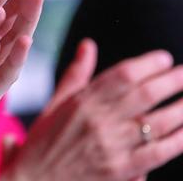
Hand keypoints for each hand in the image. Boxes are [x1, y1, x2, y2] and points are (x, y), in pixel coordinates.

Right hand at [2, 39, 182, 180]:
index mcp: (82, 101)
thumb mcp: (55, 104)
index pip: (122, 75)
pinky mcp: (121, 170)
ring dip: (180, 108)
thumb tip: (88, 45)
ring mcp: (112, 146)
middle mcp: (99, 120)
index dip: (147, 64)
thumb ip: (76, 74)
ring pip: (157, 122)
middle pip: (145, 94)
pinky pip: (158, 152)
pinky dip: (177, 139)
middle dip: (171, 80)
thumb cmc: (43, 142)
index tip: (164, 58)